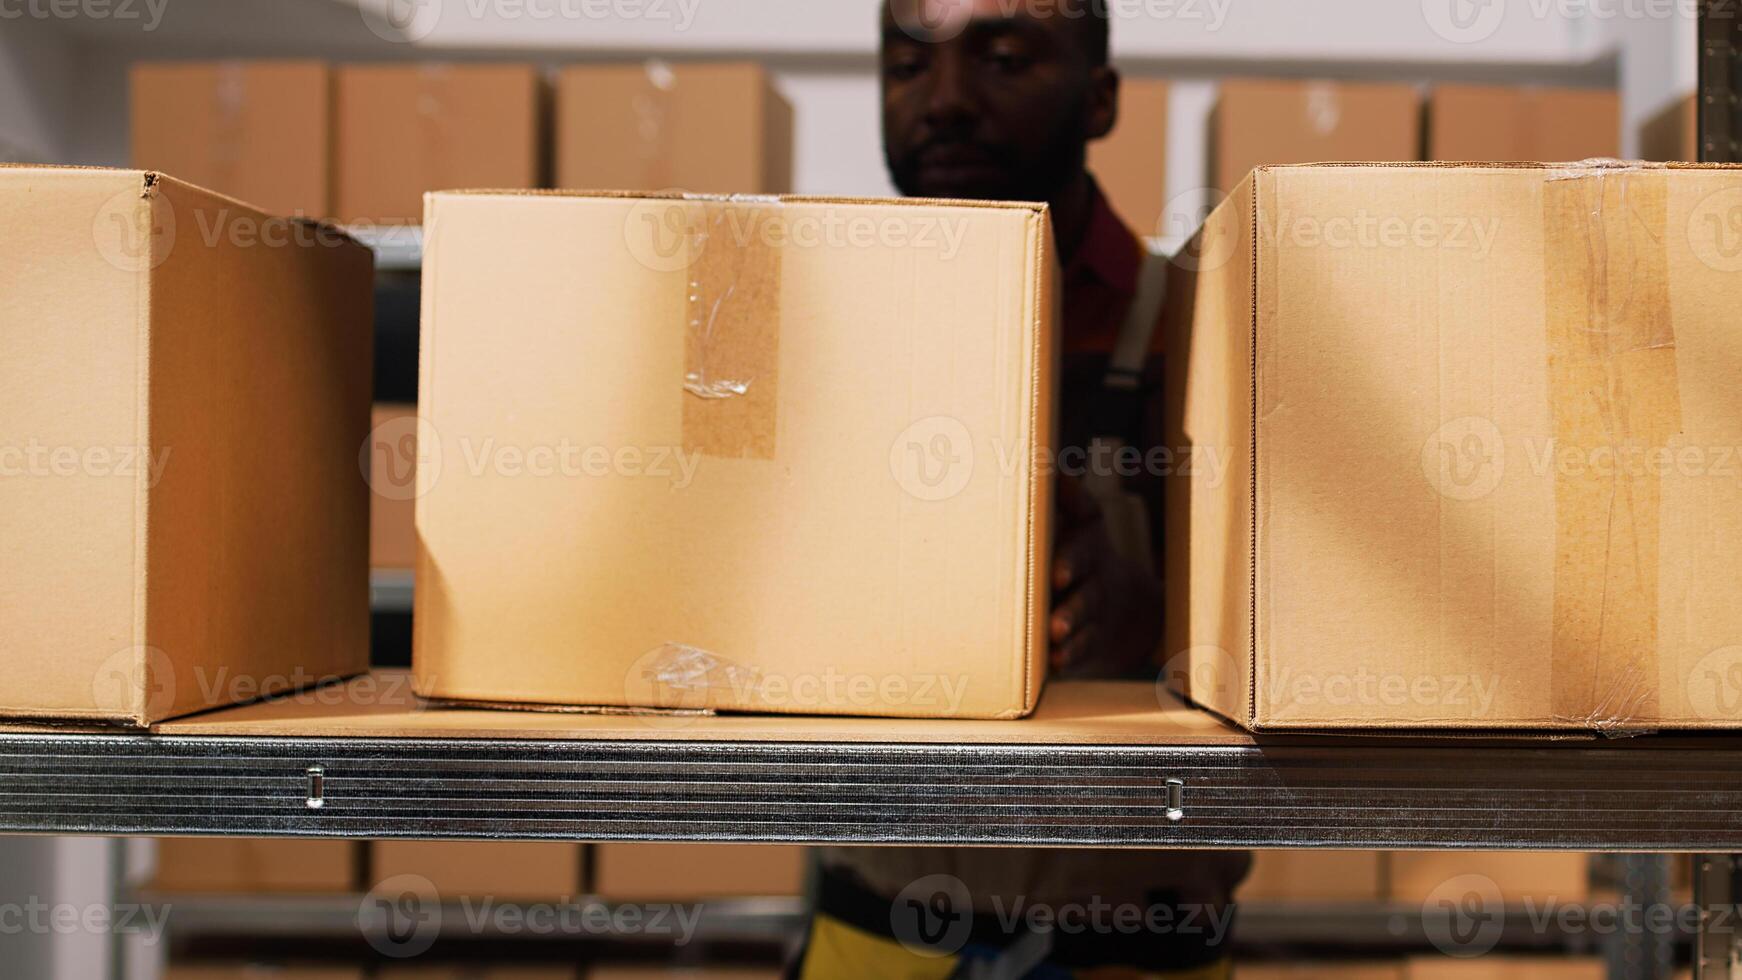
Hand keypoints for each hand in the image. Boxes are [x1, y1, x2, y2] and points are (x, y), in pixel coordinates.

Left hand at [1049, 477, 1165, 677]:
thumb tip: (1058, 472)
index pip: (1084, 545)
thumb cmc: (1087, 555)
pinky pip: (1083, 647)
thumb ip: (1072, 501)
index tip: (1059, 571)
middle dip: (1072, 590)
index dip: (1073, 557)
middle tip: (1056, 592)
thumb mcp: (1086, 525)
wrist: (1127, 609)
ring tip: (1053, 633)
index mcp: (1088, 547)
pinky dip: (1071, 655)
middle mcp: (1094, 580)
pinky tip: (1056, 662)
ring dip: (1069, 624)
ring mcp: (1094, 613)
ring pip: (1084, 619)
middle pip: (1086, 588)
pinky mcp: (1089, 641)